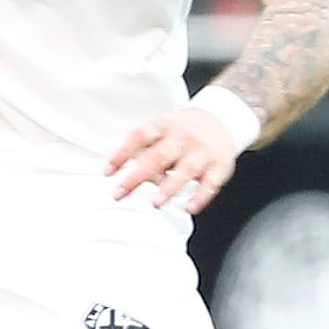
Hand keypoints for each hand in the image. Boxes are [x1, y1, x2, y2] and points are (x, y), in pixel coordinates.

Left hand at [104, 104, 240, 214]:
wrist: (221, 121)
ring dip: (169, 187)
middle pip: (158, 156)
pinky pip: (210, 183)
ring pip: (185, 170)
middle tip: (119, 194)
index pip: (139, 136)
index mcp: (164, 124)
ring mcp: (202, 151)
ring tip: (155, 203)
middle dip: (137, 177)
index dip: (121, 154)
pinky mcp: (219, 166)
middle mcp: (183, 136)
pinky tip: (188, 207)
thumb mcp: (161, 129)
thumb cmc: (182, 130)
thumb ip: (142, 149)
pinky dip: (200, 197)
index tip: (107, 172)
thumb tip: (120, 173)